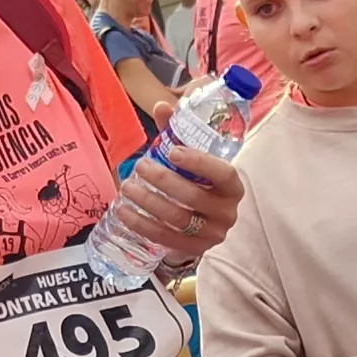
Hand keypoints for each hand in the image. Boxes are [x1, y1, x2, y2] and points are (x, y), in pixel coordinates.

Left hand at [115, 141, 246, 264]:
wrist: (204, 224)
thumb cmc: (198, 184)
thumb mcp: (194, 160)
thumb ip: (179, 134)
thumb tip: (162, 106)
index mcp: (233, 187)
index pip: (222, 174)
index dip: (199, 163)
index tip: (172, 151)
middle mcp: (227, 212)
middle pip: (193, 197)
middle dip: (162, 180)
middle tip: (140, 166)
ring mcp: (212, 234)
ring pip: (177, 218)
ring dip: (148, 202)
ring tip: (127, 187)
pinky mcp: (194, 250)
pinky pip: (165, 237)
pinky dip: (141, 224)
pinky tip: (123, 211)